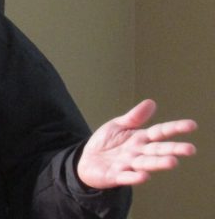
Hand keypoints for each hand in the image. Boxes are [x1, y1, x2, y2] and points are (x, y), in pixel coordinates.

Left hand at [77, 99, 196, 189]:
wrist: (86, 161)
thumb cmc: (106, 143)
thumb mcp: (118, 125)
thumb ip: (135, 117)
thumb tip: (151, 102)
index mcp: (140, 139)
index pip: (160, 132)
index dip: (175, 128)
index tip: (192, 125)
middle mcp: (138, 152)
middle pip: (157, 150)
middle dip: (173, 149)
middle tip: (190, 149)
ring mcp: (128, 165)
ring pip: (145, 164)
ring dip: (158, 163)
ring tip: (172, 162)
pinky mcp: (115, 176)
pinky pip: (125, 176)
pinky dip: (134, 177)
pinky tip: (143, 176)